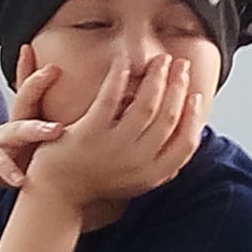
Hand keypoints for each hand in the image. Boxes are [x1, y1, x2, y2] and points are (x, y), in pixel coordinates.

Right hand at [0, 52, 63, 196]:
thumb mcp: (22, 143)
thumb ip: (44, 133)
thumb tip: (75, 124)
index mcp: (22, 122)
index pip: (31, 91)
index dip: (42, 72)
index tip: (60, 53)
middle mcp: (9, 126)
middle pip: (24, 101)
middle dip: (37, 84)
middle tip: (53, 69)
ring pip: (16, 130)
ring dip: (35, 128)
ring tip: (55, 129)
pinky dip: (9, 171)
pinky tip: (20, 179)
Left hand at [25, 52, 204, 212]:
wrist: (55, 192)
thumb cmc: (94, 180)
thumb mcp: (136, 179)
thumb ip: (160, 162)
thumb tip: (188, 134)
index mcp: (153, 174)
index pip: (187, 142)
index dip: (195, 116)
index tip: (196, 94)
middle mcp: (138, 161)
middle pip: (169, 116)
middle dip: (179, 86)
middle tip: (181, 64)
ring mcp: (114, 147)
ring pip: (146, 104)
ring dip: (157, 77)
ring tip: (160, 59)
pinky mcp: (89, 133)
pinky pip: (110, 98)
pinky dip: (119, 77)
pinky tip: (124, 61)